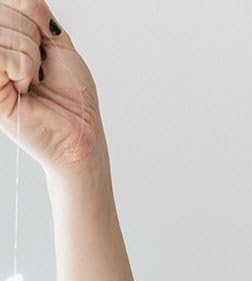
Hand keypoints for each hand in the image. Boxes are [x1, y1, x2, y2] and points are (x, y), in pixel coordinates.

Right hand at [0, 1, 104, 174]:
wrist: (81, 135)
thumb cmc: (73, 97)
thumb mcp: (59, 45)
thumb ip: (36, 13)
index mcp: (4, 36)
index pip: (8, 1)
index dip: (32, 13)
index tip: (47, 41)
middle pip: (4, 12)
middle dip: (33, 39)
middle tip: (40, 70)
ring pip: (3, 32)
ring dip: (31, 58)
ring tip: (34, 82)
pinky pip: (0, 56)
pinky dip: (22, 68)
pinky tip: (25, 88)